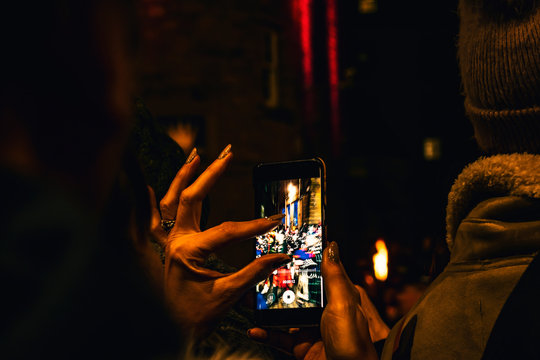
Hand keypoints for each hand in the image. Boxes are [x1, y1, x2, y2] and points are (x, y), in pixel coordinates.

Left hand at [148, 145, 289, 337]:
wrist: (170, 333)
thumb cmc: (194, 317)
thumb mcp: (227, 294)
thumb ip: (255, 272)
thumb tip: (280, 256)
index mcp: (188, 251)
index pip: (227, 230)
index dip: (253, 226)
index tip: (274, 222)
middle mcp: (174, 241)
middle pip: (191, 198)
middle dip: (210, 173)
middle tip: (227, 154)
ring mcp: (167, 242)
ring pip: (170, 201)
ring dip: (182, 176)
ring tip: (195, 155)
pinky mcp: (166, 248)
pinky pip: (153, 220)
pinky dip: (153, 202)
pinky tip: (150, 187)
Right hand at [248, 242, 386, 359]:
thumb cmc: (354, 344)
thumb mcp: (343, 304)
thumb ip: (334, 276)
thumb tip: (331, 246)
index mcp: (340, 296)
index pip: (320, 271)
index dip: (305, 259)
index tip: (286, 247)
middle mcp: (326, 311)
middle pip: (299, 292)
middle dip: (280, 284)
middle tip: (259, 273)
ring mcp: (313, 329)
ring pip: (286, 314)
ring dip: (268, 308)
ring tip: (251, 299)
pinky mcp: (303, 347)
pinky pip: (280, 337)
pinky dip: (266, 333)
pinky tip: (255, 329)